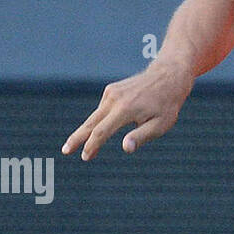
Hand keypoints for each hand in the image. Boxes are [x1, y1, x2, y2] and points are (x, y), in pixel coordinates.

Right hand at [62, 60, 193, 159]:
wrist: (168, 76)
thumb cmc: (167, 104)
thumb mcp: (161, 124)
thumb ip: (142, 136)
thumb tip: (126, 148)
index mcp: (126, 110)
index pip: (102, 132)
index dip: (92, 146)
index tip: (86, 157)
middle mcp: (115, 100)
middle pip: (90, 123)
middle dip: (77, 138)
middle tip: (65, 151)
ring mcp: (111, 92)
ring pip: (95, 117)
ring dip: (87, 131)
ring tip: (78, 144)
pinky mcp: (111, 90)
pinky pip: (103, 109)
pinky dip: (101, 120)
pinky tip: (111, 123)